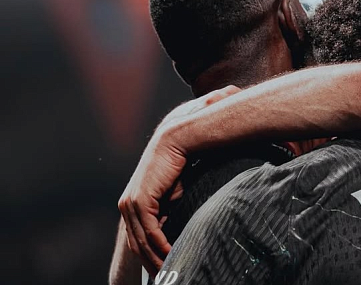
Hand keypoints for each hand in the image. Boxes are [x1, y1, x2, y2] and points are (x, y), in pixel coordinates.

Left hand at [118, 85, 239, 273]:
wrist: (182, 137)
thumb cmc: (185, 160)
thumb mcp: (179, 189)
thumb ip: (175, 206)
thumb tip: (184, 223)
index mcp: (135, 201)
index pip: (139, 236)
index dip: (151, 254)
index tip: (167, 268)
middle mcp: (128, 204)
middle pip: (136, 244)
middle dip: (152, 263)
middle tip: (170, 277)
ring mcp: (131, 203)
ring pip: (141, 242)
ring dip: (157, 259)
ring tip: (172, 273)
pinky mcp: (140, 200)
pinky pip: (149, 232)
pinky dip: (160, 247)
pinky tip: (172, 257)